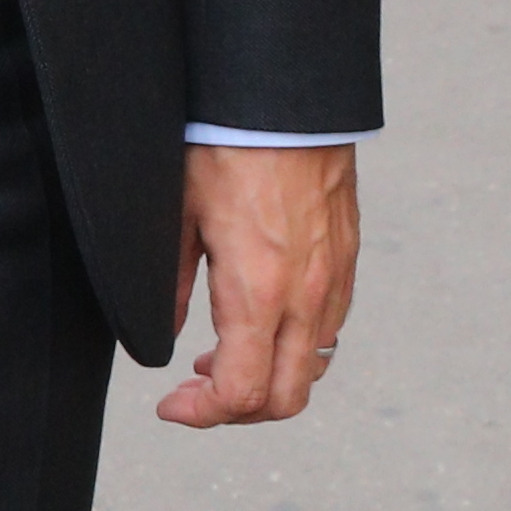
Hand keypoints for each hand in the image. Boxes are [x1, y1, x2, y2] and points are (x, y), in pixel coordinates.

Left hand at [158, 143, 359, 428]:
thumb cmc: (226, 145)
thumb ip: (169, 289)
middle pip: (286, 399)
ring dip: (270, 377)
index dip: (201, 413)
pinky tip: (263, 317)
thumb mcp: (178, 217)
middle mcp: (306, 296)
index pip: (241, 394)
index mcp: (259, 293)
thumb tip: (163, 340)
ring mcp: (334, 278)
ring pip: (314, 366)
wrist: (287, 96)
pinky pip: (330, 326)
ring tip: (223, 352)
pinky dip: (296, 344)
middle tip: (197, 389)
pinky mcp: (348, 258)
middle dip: (237, 411)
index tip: (170, 402)